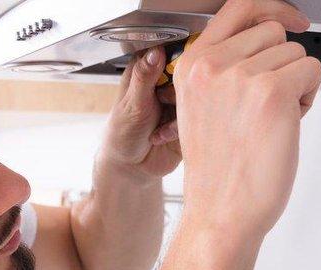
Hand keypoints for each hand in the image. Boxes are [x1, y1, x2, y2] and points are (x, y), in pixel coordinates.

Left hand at [98, 46, 182, 180]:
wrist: (131, 167)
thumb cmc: (123, 133)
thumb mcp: (132, 103)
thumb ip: (145, 77)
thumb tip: (155, 52)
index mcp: (149, 70)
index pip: (169, 52)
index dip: (176, 60)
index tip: (174, 73)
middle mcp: (166, 83)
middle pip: (188, 73)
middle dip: (178, 91)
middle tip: (162, 102)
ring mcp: (180, 101)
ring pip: (195, 96)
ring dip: (177, 113)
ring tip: (158, 127)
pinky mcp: (189, 120)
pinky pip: (197, 117)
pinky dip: (180, 128)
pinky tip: (162, 136)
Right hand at [173, 0, 320, 243]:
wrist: (220, 212)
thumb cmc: (217, 172)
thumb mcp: (202, 108)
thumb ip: (223, 70)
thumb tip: (264, 44)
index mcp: (191, 65)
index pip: (239, 8)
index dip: (273, 10)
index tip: (293, 20)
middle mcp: (213, 65)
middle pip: (273, 32)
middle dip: (282, 64)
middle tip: (267, 105)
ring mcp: (241, 77)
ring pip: (295, 53)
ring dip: (295, 84)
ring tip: (271, 120)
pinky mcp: (272, 92)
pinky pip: (311, 71)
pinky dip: (308, 98)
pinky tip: (286, 124)